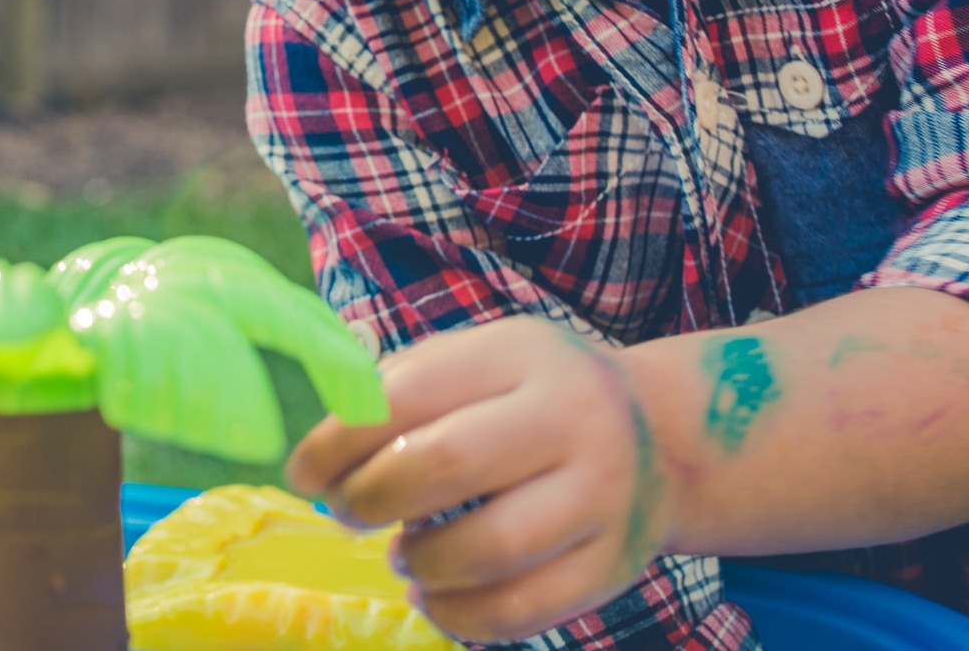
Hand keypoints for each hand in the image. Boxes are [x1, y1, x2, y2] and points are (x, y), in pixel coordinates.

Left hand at [286, 315, 670, 643]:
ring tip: (401, 553)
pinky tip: (433, 593)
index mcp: (519, 354)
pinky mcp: (613, 567)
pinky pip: (524, 609)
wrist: (665, 436)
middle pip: (445, 464)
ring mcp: (601, 497)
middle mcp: (571, 418)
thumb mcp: (480, 359)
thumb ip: (402, 389)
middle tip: (346, 513)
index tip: (303, 474)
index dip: (338, 441)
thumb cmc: (533, 394)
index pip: (407, 394)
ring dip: (420, 561)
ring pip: (489, 547)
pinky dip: (460, 614)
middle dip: (370, 497)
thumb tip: (318, 454)